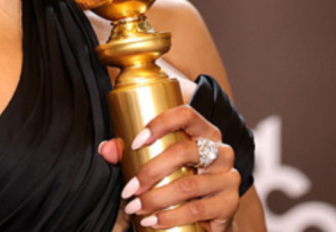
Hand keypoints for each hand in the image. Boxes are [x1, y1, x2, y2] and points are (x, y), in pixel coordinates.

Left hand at [98, 105, 240, 230]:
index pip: (186, 115)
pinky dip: (170, 217)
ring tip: (135, 208)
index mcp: (205, 132)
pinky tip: (153, 221)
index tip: (134, 143)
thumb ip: (129, 155)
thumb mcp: (158, 166)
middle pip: (184, 151)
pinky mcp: (230, 203)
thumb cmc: (179, 182)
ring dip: (156, 199)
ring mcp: (228, 177)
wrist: (208, 218)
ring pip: (189, 185)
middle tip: (129, 189)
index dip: (160, 123)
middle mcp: (222, 150)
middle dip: (150, 171)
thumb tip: (105, 149)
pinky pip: (197, 209)